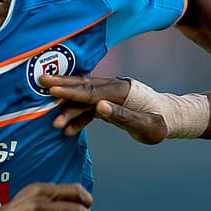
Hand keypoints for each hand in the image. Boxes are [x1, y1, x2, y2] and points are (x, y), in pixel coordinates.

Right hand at [42, 74, 168, 143]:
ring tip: (53, 123)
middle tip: (40, 81)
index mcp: (121, 91)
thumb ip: (122, 115)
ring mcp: (111, 94)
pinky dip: (79, 117)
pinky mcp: (110, 102)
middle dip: (61, 85)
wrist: (170, 119)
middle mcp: (114, 88)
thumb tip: (99, 106)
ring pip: (84, 98)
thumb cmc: (160, 123)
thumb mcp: (144, 124)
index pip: (91, 91)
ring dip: (69, 109)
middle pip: (84, 87)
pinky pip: (90, 108)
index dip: (70, 91)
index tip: (51, 89)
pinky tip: (68, 129)